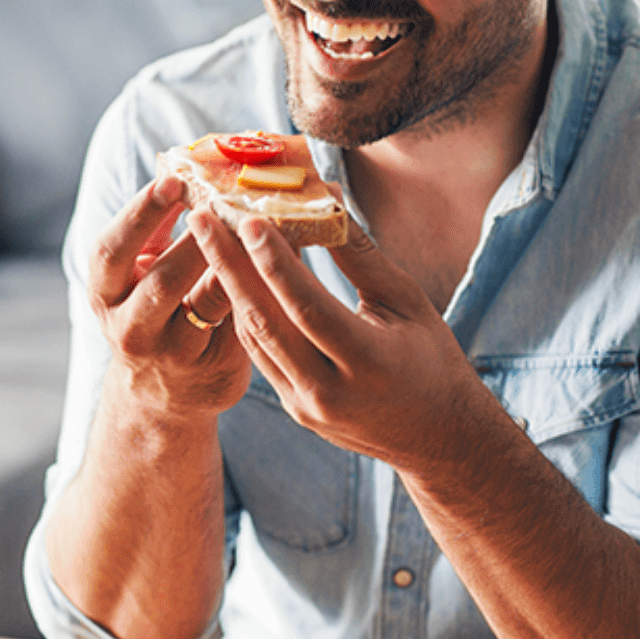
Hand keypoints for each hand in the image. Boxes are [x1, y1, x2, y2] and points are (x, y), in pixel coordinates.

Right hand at [88, 177, 250, 414]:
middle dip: (195, 241)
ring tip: (255, 227)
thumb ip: (158, 231)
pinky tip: (279, 260)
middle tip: (226, 204)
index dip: (141, 213)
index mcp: (105, 291)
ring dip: (233, 265)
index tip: (174, 180)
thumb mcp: (143, 271)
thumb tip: (186, 170)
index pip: (112, 250)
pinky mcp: (212, 370)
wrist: (162, 393)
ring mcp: (170, 354)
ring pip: (203, 307)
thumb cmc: (156, 311)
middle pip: (159, 282)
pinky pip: (238, 324)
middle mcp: (129, 327)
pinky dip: (258, 288)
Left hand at [188, 208, 476, 465]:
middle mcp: (330, 391)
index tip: (249, 220)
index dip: (277, 264)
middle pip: (266, 322)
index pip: (309, 307)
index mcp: (369, 362)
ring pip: (255, 339)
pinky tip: (231, 276)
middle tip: (201, 220)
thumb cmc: (431, 359)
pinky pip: (260, 355)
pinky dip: (245, 312)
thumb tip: (326, 200)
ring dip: (228, 286)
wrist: (437, 438)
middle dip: (228, 266)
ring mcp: (306, 405)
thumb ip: (361, 255)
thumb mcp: (406, 302)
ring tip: (209, 240)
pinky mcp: (294, 409)